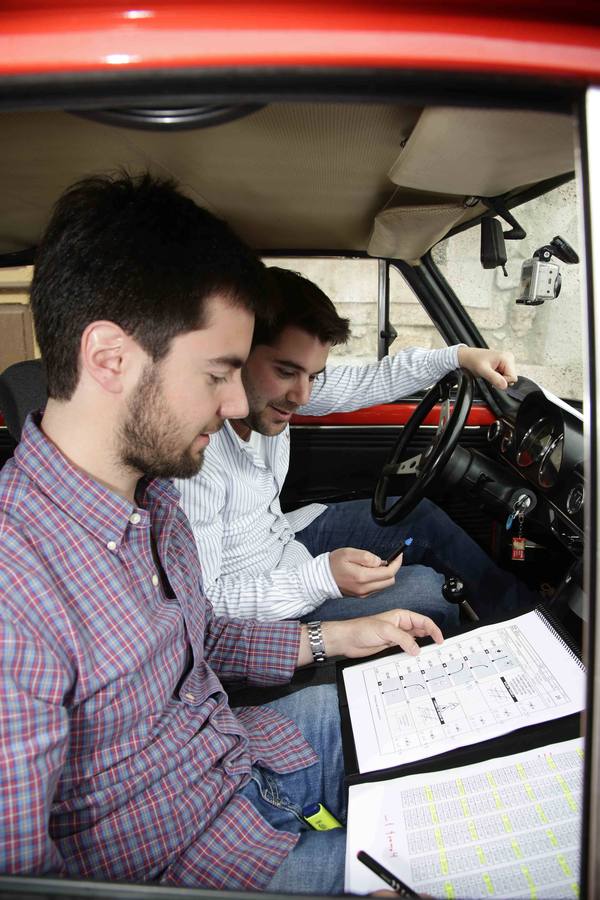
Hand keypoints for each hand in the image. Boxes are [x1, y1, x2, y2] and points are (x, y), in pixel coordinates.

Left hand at [319, 609, 443, 660]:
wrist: (348, 640)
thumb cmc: (362, 629)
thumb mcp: (385, 631)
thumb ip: (403, 639)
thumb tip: (417, 649)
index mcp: (401, 616)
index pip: (423, 622)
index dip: (433, 630)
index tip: (440, 640)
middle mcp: (401, 626)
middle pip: (421, 632)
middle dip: (430, 639)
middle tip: (438, 650)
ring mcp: (397, 637)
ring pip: (415, 642)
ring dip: (422, 648)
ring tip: (429, 657)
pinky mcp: (392, 647)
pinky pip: (407, 650)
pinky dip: (412, 655)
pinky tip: (415, 660)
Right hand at [329, 547, 402, 597]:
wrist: (321, 578)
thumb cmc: (334, 563)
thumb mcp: (348, 553)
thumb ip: (366, 556)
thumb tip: (379, 561)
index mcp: (362, 577)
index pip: (388, 572)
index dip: (396, 563)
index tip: (399, 554)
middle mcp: (364, 588)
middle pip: (389, 581)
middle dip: (392, 569)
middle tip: (388, 559)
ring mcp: (363, 594)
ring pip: (384, 585)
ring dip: (385, 575)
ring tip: (375, 565)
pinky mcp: (361, 595)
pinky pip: (376, 588)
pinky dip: (378, 580)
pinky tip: (370, 572)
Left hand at [457, 346, 516, 388]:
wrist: (467, 356)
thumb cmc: (473, 360)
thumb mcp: (483, 370)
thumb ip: (494, 378)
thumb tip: (504, 386)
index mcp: (507, 358)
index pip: (513, 377)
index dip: (503, 381)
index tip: (493, 378)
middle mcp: (509, 358)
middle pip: (511, 378)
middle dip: (501, 380)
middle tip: (490, 375)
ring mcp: (507, 361)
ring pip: (508, 378)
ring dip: (499, 378)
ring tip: (490, 372)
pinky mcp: (503, 364)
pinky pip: (504, 375)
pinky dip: (497, 376)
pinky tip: (491, 372)